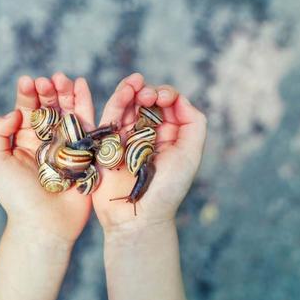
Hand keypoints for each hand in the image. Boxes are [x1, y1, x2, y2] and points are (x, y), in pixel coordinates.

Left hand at [0, 73, 94, 243]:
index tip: (27, 81)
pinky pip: (87, 124)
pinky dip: (85, 103)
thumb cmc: (16, 197)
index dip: (27, 94)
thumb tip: (14, 112)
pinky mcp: (86, 151)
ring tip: (63, 78)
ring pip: (68, 111)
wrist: (45, 224)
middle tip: (47, 81)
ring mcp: (68, 144)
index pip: (26, 110)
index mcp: (25, 140)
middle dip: (48, 91)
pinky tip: (82, 86)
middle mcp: (47, 139)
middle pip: (49, 107)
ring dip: (66, 93)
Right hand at [92, 73, 206, 232]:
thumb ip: (193, 123)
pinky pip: (111, 116)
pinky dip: (118, 100)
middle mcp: (148, 134)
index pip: (168, 106)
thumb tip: (179, 99)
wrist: (137, 217)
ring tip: (136, 83)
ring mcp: (127, 137)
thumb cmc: (167, 190)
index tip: (164, 99)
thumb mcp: (190, 155)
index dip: (167, 95)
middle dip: (150, 92)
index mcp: (169, 136)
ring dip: (132, 89)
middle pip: (147, 101)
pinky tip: (126, 89)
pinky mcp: (107, 142)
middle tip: (150, 96)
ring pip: (128, 104)